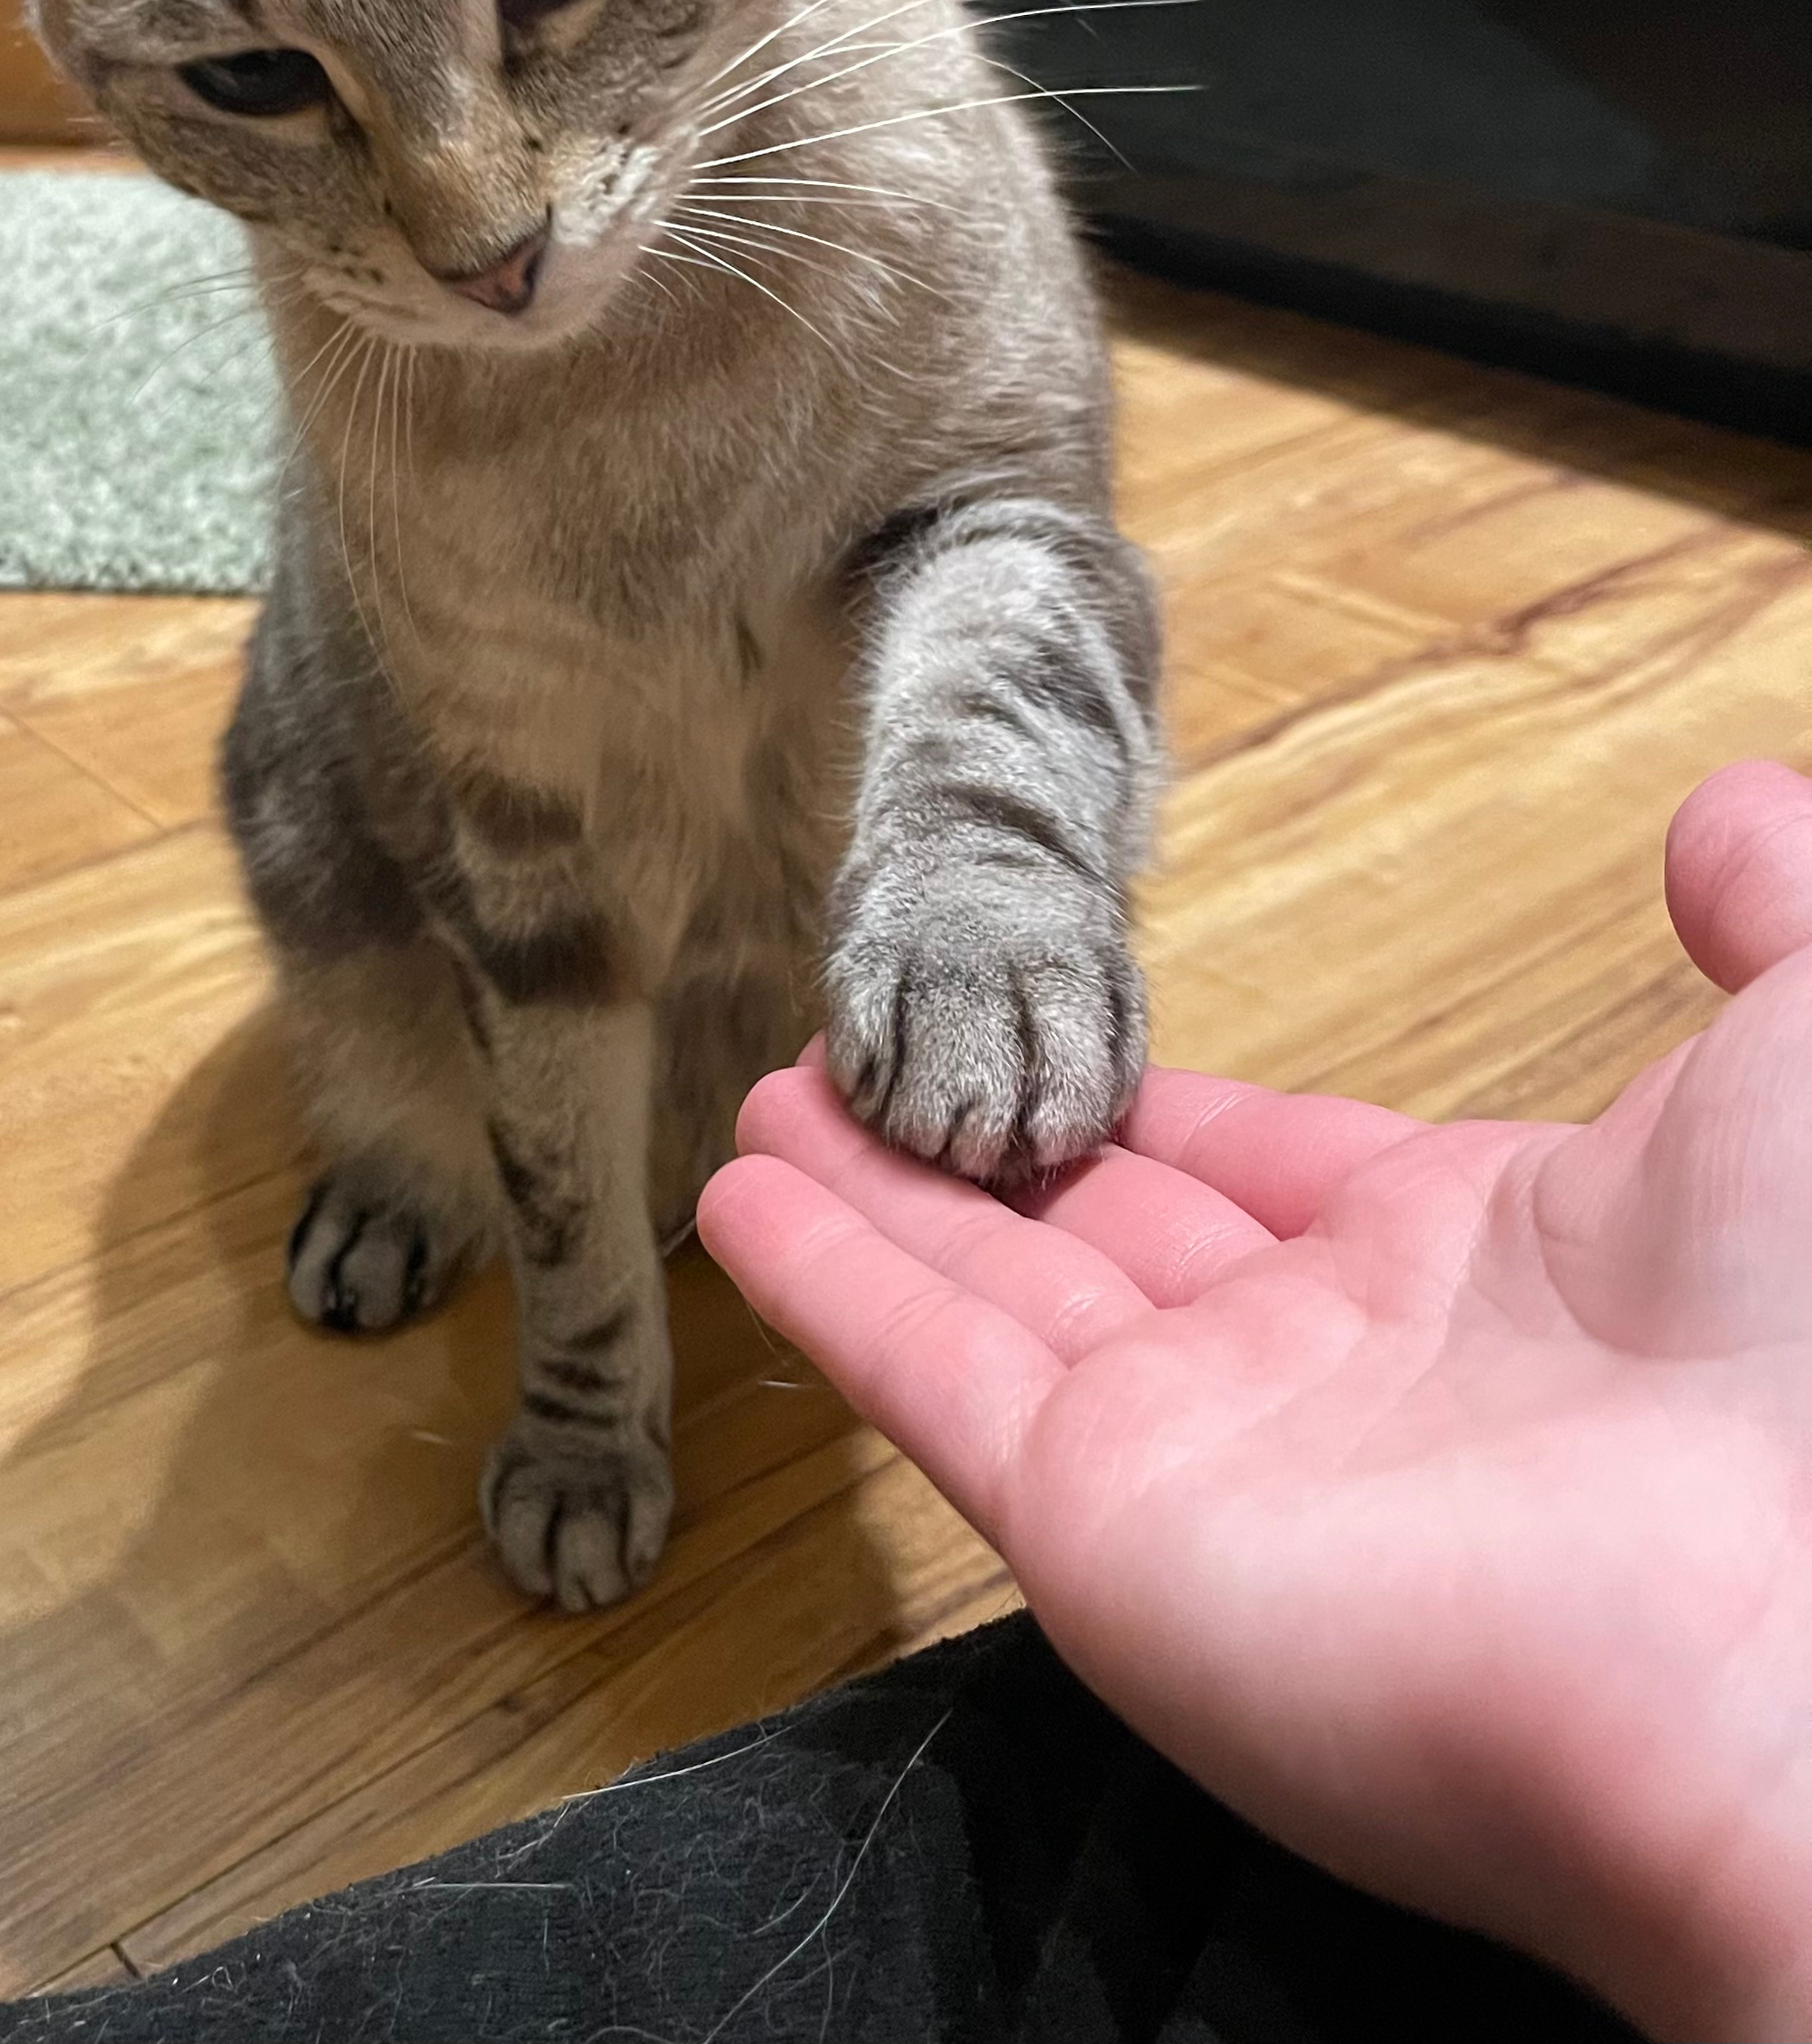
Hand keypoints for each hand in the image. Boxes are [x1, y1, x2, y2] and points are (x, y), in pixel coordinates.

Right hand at [701, 764, 1811, 2040]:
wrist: (1794, 1637)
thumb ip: (1769, 916)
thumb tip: (1722, 815)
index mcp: (1483, 1262)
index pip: (1276, 1167)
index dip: (1165, 1100)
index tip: (1072, 1026)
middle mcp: (1330, 1364)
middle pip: (1108, 1231)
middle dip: (991, 1140)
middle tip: (873, 1050)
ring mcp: (1207, 1450)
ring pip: (994, 1293)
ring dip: (876, 1194)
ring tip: (771, 1096)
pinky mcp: (1101, 1527)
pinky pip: (928, 1384)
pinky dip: (829, 1288)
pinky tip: (746, 1199)